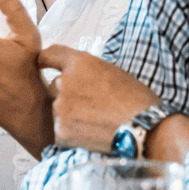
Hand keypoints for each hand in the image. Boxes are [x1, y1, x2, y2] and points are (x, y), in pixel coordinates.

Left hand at [35, 45, 160, 152]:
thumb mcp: (113, 72)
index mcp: (79, 63)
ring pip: (59, 110)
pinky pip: (62, 130)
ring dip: (71, 115)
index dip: (45, 60)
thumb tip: (79, 76)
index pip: (49, 55)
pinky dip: (73, 134)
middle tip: (90, 106)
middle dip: (67, 95)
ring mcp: (60, 107)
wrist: (146, 130)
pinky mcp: (61, 130)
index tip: (43, 64)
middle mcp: (64, 82)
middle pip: (54, 87)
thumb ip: (88, 71)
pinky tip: (93, 135)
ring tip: (96, 122)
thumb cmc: (137, 101)